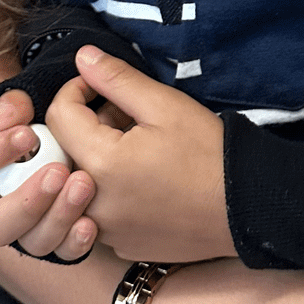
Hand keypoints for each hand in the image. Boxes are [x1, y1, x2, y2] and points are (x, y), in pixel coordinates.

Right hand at [0, 87, 98, 261]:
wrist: (75, 146)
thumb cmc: (44, 126)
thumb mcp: (29, 109)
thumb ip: (15, 106)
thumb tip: (9, 117)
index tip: (27, 136)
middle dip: (27, 201)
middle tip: (57, 172)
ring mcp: (28, 231)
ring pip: (32, 241)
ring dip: (58, 216)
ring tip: (83, 185)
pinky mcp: (58, 242)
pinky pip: (63, 252)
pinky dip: (76, 241)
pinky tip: (91, 223)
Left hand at [47, 48, 235, 262]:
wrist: (245, 209)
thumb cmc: (209, 155)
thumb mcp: (164, 105)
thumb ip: (116, 79)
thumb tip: (82, 58)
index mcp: (99, 164)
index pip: (58, 116)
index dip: (77, 90)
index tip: (102, 86)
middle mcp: (93, 204)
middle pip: (67, 150)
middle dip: (89, 125)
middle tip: (128, 116)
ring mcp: (106, 230)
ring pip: (82, 182)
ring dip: (99, 157)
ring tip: (139, 146)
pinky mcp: (122, 244)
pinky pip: (100, 209)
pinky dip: (112, 188)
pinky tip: (146, 178)